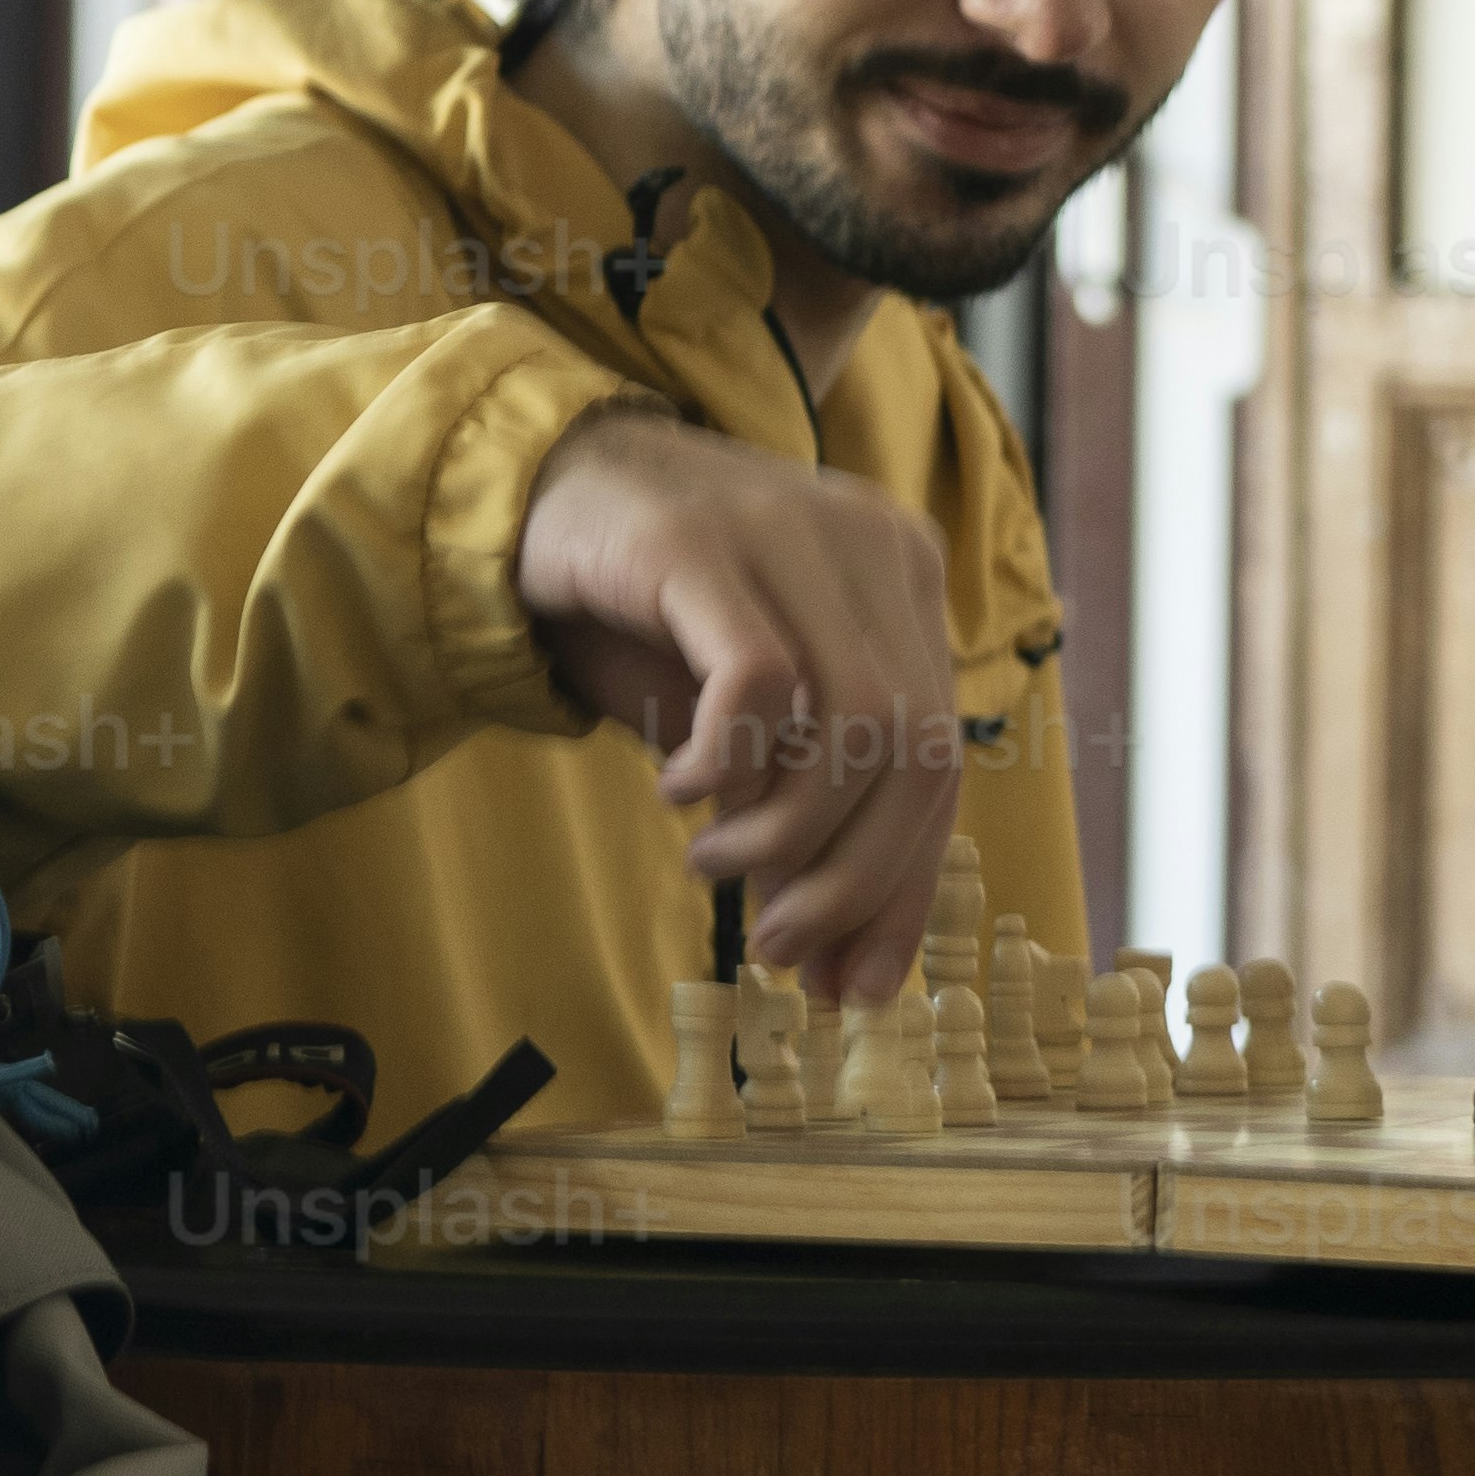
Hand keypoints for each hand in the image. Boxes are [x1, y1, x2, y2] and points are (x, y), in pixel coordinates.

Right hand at [508, 402, 972, 1002]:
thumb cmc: (645, 612)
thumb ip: (794, 811)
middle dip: (854, 881)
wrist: (533, 490)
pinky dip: (726, 763)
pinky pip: (760, 682)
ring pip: (858, 725)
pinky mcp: (703, 541)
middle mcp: (870, 544)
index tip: (854, 985)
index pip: (941, 761)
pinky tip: (678, 788)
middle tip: (777, 950)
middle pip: (918, 752)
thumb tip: (827, 960)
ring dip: (785, 835)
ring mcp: (792, 531)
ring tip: (710, 866)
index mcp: (902, 580)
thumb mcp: (743, 723)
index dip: (903, 887)